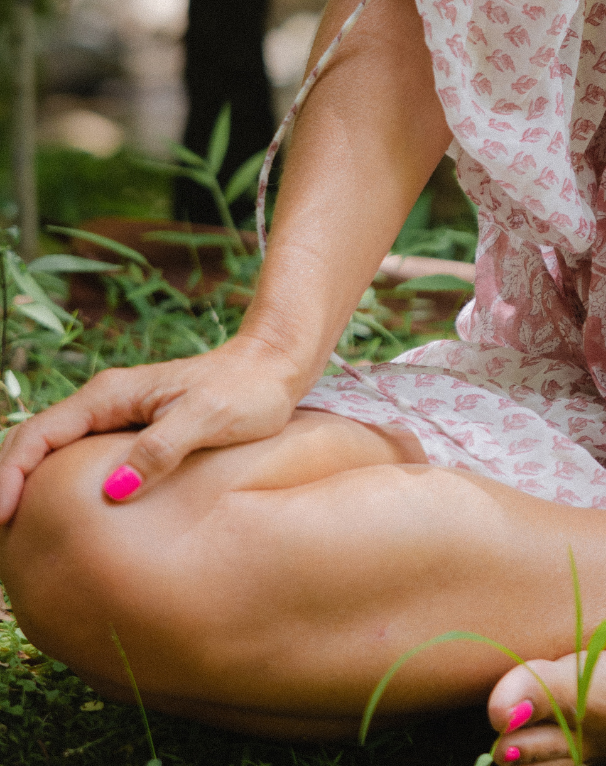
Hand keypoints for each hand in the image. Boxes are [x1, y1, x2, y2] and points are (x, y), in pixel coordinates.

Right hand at [0, 334, 303, 522]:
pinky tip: (56, 518)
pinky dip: (53, 486)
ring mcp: (115, 417)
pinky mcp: (132, 432)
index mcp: (109, 396)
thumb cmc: (248, 389)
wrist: (276, 365)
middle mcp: (103, 403)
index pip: (36, 436)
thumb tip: (114, 490)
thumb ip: (161, 449)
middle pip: (32, 444)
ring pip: (50, 453)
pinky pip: (76, 460)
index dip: (8, 477)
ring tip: (14, 537)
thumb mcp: (207, 419)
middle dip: (4, 486)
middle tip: (0, 541)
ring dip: (24, 487)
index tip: (1, 520)